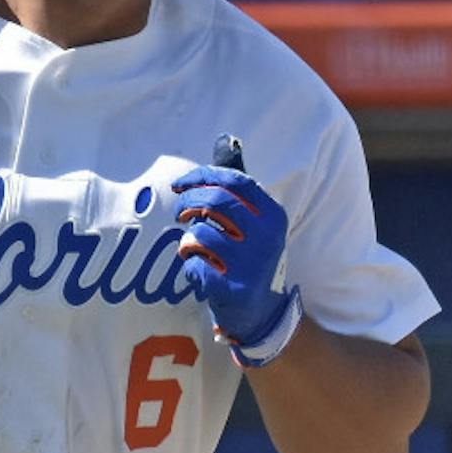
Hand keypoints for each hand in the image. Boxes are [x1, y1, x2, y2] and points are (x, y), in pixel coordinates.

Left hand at [172, 135, 302, 366]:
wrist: (262, 313)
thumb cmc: (250, 256)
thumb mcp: (254, 219)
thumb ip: (238, 183)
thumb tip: (225, 139)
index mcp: (273, 215)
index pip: (235, 181)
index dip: (202, 176)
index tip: (178, 183)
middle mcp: (267, 237)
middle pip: (214, 202)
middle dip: (187, 203)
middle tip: (178, 213)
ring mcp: (251, 265)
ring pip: (199, 234)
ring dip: (187, 241)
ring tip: (194, 249)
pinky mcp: (232, 289)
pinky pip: (194, 265)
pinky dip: (190, 266)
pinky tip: (201, 272)